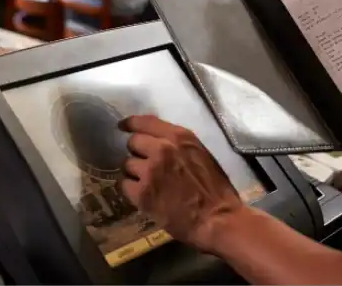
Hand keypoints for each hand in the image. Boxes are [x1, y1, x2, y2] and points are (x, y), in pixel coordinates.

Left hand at [119, 115, 245, 252]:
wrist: (218, 220)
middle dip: (138, 152)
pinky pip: (125, 184)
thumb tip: (156, 139)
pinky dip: (132, 190)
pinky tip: (145, 196)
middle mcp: (161, 149)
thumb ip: (178, 144)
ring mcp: (149, 171)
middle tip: (146, 165)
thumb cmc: (216, 190)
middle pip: (133, 142)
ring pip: (127, 164)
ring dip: (135, 173)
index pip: (144, 122)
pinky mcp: (141, 193)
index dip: (131, 124)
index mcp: (179, 137)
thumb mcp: (200, 155)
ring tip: (148, 184)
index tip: (124, 127)